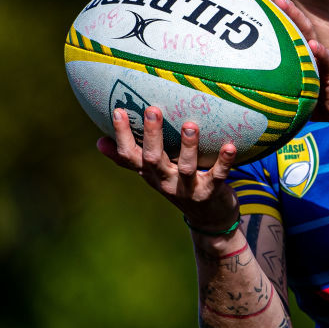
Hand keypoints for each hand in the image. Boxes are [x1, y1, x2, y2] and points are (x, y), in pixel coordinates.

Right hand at [97, 106, 239, 230]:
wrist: (209, 218)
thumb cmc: (178, 185)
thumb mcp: (153, 173)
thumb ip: (130, 158)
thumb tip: (98, 141)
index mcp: (150, 174)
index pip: (129, 155)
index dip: (122, 135)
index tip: (119, 110)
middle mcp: (165, 181)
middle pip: (153, 158)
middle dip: (152, 135)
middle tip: (152, 109)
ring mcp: (188, 188)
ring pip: (185, 167)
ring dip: (188, 146)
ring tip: (190, 125)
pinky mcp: (211, 192)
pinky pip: (218, 175)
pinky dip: (224, 161)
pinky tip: (230, 145)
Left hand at [250, 0, 328, 131]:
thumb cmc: (314, 101)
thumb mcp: (287, 93)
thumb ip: (268, 88)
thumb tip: (236, 93)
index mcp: (296, 50)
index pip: (279, 22)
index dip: (263, 5)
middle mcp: (308, 47)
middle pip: (291, 18)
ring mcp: (321, 57)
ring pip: (307, 31)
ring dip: (295, 16)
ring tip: (282, 3)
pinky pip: (327, 61)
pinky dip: (321, 52)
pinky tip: (314, 45)